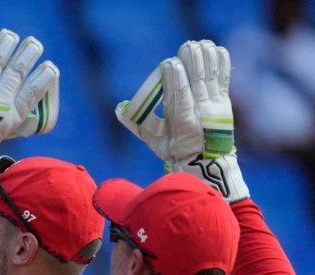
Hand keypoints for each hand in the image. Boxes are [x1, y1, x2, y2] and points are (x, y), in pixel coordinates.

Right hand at [115, 40, 247, 200]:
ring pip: (210, 79)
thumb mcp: (154, 141)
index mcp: (182, 123)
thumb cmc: (175, 151)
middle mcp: (201, 113)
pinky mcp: (224, 103)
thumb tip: (119, 108)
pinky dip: (222, 65)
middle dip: (192, 63)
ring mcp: (215, 107)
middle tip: (187, 46)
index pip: (179, 98)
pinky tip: (219, 50)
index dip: (175, 80)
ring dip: (206, 59)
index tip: (169, 62)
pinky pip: (224, 80)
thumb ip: (137, 124)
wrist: (208, 162)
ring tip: (202, 43)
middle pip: (197, 84)